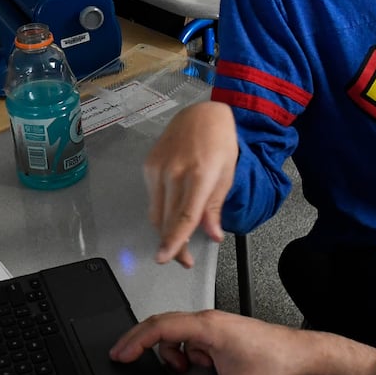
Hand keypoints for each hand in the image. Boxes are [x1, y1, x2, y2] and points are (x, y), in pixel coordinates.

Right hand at [111, 312, 339, 374]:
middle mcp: (209, 321)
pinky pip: (192, 340)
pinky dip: (187, 354)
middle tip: (125, 357)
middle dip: (141, 343)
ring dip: (172, 353)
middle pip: (163, 326)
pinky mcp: (222, 333)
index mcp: (208, 327)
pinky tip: (199, 368)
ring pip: (177, 334)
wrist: (303, 355)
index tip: (120, 354)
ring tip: (181, 371)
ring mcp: (215, 326)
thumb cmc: (277, 361)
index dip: (134, 340)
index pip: (160, 327)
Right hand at [144, 101, 237, 267]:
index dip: (174, 241)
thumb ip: (215, 207)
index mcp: (200, 174)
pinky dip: (161, 212)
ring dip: (165, 232)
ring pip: (156, 212)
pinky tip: (172, 213)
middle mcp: (175, 171)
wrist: (201, 114)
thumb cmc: (219, 143)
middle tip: (183, 260)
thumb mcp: (227, 175)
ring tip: (178, 243)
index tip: (165, 258)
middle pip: (167, 219)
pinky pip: (152, 198)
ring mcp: (158, 167)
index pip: (184, 215)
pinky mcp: (149, 165)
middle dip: (173, 245)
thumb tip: (213, 235)